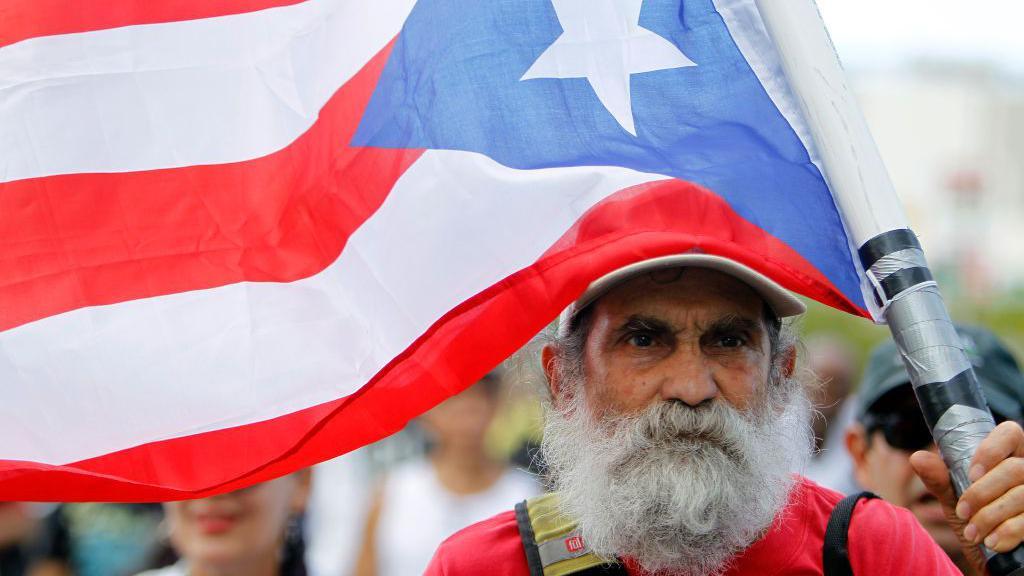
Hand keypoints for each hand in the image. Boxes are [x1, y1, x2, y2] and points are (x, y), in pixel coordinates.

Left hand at [911, 421, 1023, 573]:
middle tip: (962, 511)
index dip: (991, 450)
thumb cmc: (975, 522)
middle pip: (1014, 468)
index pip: (1010, 433)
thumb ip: (939, 479)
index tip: (971, 473)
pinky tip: (991, 542)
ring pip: (1022, 495)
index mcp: (1008, 457)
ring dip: (989, 516)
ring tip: (972, 532)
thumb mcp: (954, 499)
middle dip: (981, 492)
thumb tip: (917, 457)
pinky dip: (1006, 532)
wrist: (991, 562)